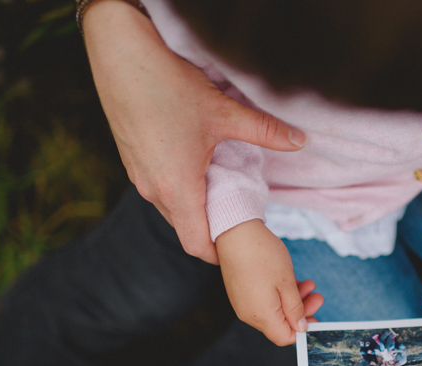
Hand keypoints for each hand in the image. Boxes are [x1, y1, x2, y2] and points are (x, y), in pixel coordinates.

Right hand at [83, 0, 305, 264]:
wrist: (121, 58)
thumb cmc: (169, 87)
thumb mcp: (224, 112)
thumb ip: (265, 132)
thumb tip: (300, 141)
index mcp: (177, 188)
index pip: (197, 245)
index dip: (219, 253)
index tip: (240, 246)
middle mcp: (153, 191)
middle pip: (185, 230)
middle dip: (211, 230)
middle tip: (237, 218)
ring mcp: (138, 177)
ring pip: (171, 210)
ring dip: (194, 208)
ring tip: (220, 192)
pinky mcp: (132, 163)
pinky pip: (158, 191)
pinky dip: (178, 190)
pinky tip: (195, 167)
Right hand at [216, 220, 322, 345]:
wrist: (235, 233)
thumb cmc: (262, 255)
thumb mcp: (287, 283)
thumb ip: (295, 309)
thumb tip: (300, 327)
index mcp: (261, 316)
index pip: (284, 337)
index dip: (302, 331)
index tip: (316, 317)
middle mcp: (249, 314)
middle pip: (280, 324)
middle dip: (302, 311)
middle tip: (317, 296)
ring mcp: (243, 303)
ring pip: (274, 311)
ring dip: (293, 299)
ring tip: (308, 284)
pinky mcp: (240, 292)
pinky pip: (264, 301)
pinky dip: (279, 294)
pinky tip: (291, 281)